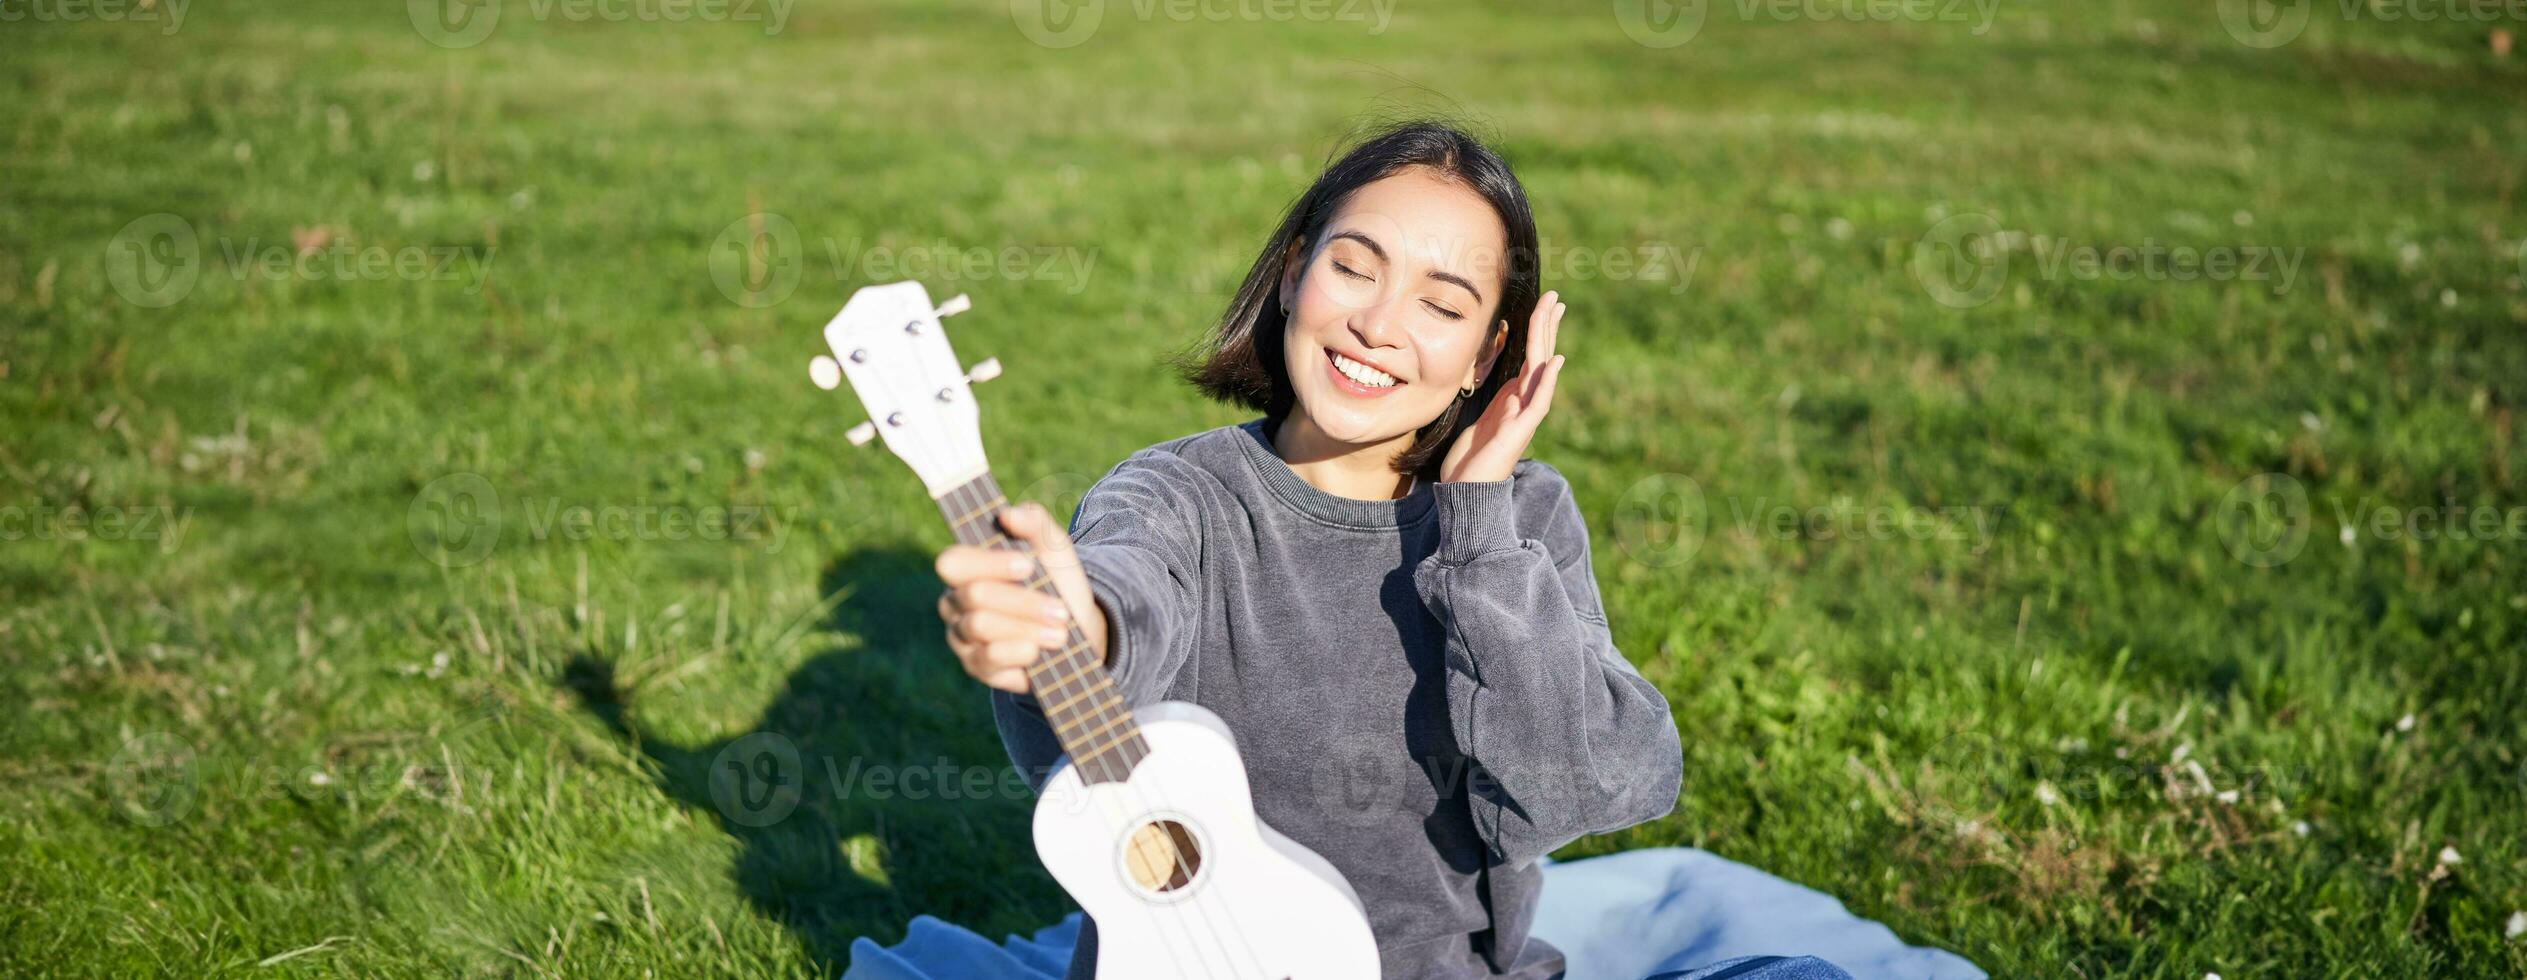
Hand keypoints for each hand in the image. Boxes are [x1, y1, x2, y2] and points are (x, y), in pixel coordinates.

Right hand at [933, 502, 1108, 692]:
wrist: (1077, 630)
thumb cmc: (1057, 581)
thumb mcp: (1053, 547)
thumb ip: (1034, 522)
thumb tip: (1009, 514)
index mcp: (966, 569)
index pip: (953, 562)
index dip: (988, 563)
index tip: (1028, 566)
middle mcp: (955, 603)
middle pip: (975, 596)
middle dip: (1023, 602)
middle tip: (1061, 610)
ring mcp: (962, 638)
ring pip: (981, 627)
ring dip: (1027, 628)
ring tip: (1060, 634)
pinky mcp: (976, 667)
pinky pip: (989, 660)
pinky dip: (1021, 654)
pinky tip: (1040, 653)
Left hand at [1440, 289, 1566, 483]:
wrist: (1467, 492)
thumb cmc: (1469, 460)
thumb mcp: (1478, 419)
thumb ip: (1492, 400)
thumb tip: (1494, 381)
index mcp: (1512, 397)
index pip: (1529, 356)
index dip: (1536, 330)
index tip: (1544, 304)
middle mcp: (1523, 402)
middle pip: (1539, 356)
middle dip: (1546, 325)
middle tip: (1556, 296)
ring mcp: (1524, 415)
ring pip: (1540, 370)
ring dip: (1547, 340)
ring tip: (1554, 313)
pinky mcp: (1520, 430)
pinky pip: (1538, 401)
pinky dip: (1548, 381)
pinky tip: (1556, 361)